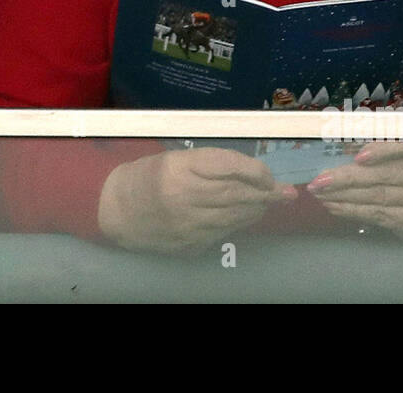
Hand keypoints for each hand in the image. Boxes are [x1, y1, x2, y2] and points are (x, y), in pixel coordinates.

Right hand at [97, 146, 298, 253]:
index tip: (268, 173)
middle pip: (235, 193)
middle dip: (265, 192)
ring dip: (257, 209)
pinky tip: (247, 215)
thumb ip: (210, 164)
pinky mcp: (188, 244)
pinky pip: (223, 232)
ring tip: (270, 202)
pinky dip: (239, 222)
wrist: (116, 210)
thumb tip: (252, 172)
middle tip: (286, 192)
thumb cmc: (148, 177)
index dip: (254, 170)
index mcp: (178, 168)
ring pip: (233, 216)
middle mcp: (183, 197)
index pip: (226, 166)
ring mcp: (186, 224)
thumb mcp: (175, 159)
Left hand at [306, 141, 402, 240]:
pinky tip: (334, 206)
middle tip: (320, 179)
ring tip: (320, 192)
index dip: (382, 152)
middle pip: (385, 177)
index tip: (359, 157)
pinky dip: (352, 210)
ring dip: (344, 196)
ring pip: (378, 198)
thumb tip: (347, 144)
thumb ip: (389, 144)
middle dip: (347, 178)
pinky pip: (378, 215)